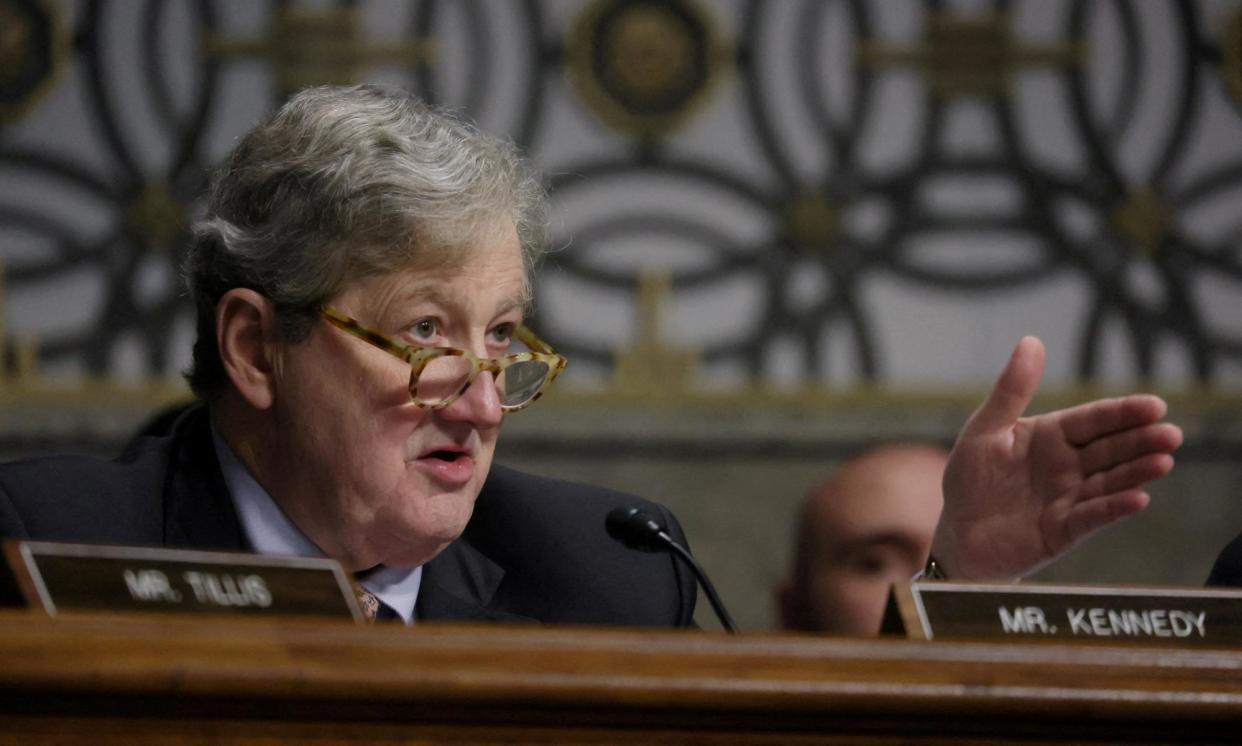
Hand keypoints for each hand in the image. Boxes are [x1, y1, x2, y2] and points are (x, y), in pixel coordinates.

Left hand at [933, 337, 1182, 580]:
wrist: (958, 536)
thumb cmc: (970, 479)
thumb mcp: (985, 430)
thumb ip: (1010, 390)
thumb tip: (1032, 341)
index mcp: (1051, 436)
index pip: (1093, 420)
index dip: (1123, 413)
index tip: (1155, 405)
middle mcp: (1068, 465)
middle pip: (1111, 449)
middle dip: (1141, 441)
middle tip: (1171, 434)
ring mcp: (1070, 498)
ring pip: (1109, 481)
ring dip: (1136, 472)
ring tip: (1162, 462)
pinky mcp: (1065, 530)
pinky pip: (1093, 517)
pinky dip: (1114, 508)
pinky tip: (1138, 499)